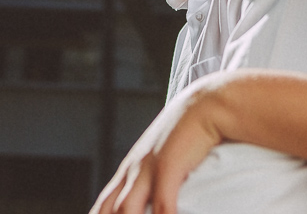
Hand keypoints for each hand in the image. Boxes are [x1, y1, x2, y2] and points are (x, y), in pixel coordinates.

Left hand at [92, 77, 227, 213]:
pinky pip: (161, 205)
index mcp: (129, 172)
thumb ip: (155, 179)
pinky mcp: (167, 167)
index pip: (102, 207)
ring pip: (125, 212)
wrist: (204, 105)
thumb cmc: (188, 135)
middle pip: (108, 212)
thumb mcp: (165, 158)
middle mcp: (132, 172)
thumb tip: (157, 202)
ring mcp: (147, 169)